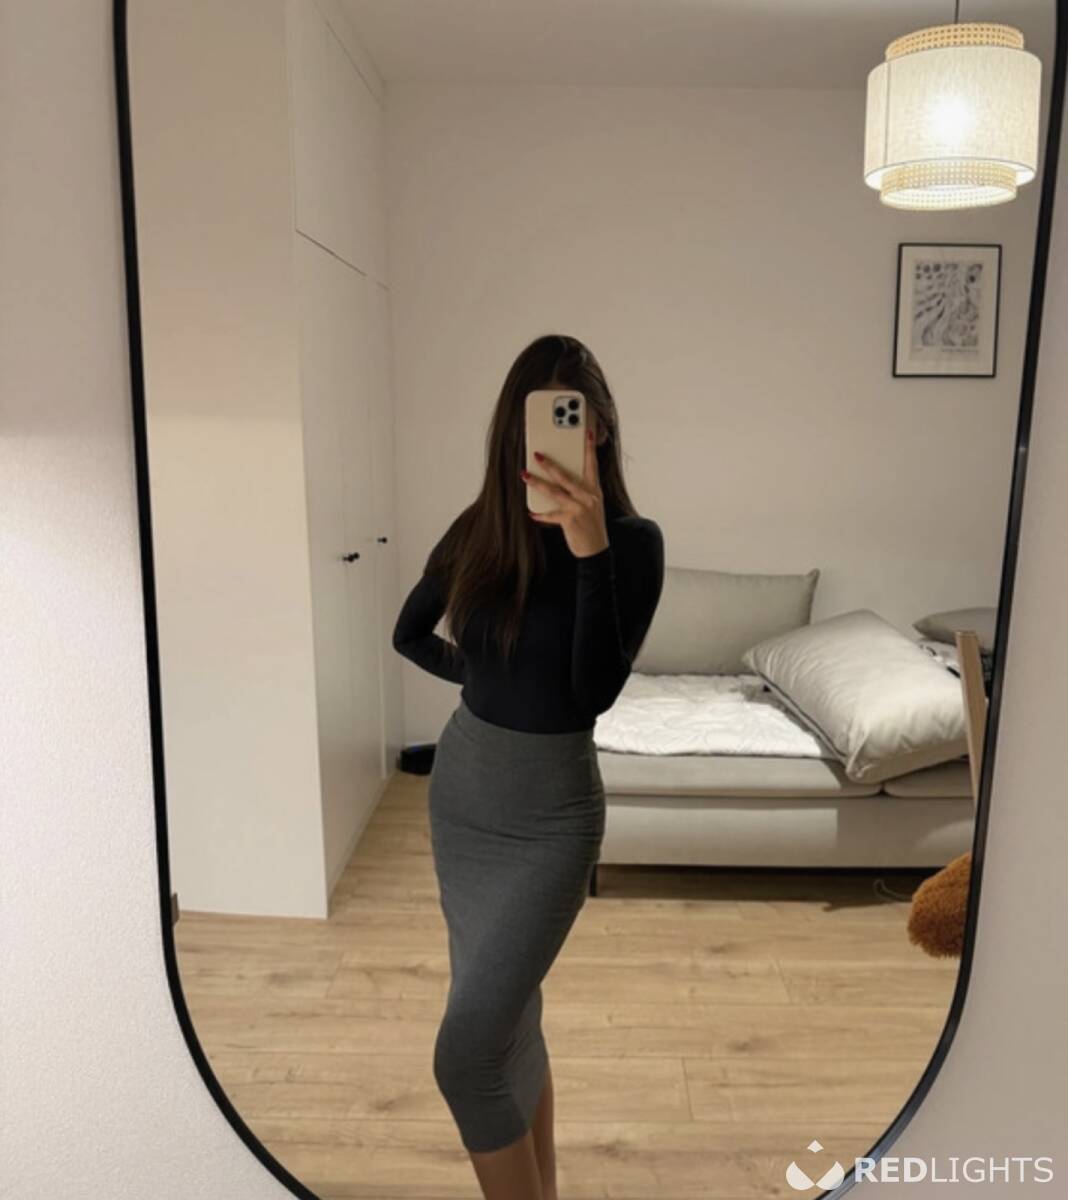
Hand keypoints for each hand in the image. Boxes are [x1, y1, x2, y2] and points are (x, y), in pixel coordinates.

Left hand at [522, 427, 609, 557]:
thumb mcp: (591, 505)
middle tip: (537, 455)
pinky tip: (531, 511)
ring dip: (537, 482)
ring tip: (525, 475)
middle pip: (566, 476)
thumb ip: (580, 492)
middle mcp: (588, 497)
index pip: (592, 465)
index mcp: (594, 491)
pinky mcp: (570, 520)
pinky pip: (550, 514)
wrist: (596, 550)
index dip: (589, 448)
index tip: (586, 432)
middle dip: (550, 464)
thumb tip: (560, 480)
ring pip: (554, 491)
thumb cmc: (591, 526)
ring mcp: (579, 508)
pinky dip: (540, 513)